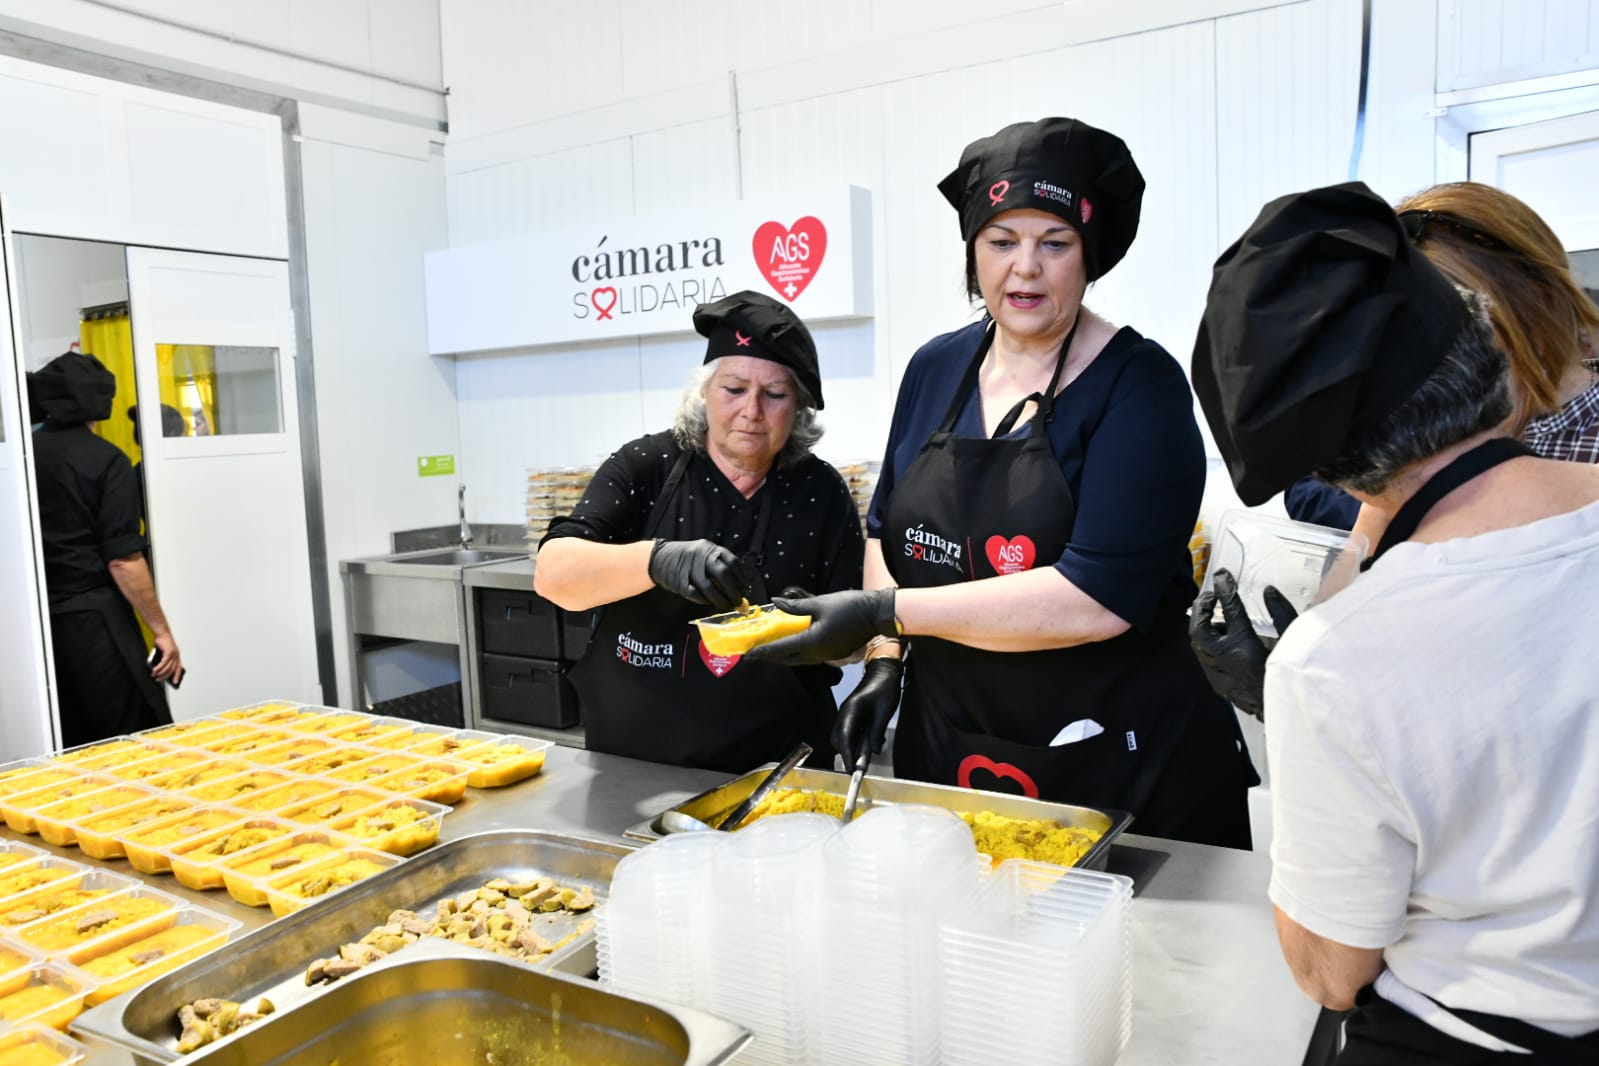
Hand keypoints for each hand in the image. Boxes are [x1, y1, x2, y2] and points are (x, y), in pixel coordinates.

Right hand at [150, 632, 183, 683]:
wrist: (162, 633)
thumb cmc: (162, 642)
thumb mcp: (163, 653)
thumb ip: (163, 660)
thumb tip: (159, 670)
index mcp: (177, 656)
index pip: (178, 668)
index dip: (177, 676)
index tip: (174, 682)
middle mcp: (177, 655)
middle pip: (172, 669)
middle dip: (165, 676)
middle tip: (158, 679)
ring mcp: (174, 654)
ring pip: (168, 667)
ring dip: (160, 673)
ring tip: (154, 675)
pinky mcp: (169, 652)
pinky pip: (164, 663)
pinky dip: (159, 668)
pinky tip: (155, 670)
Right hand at [647, 539, 747, 611]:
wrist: (659, 558)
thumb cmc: (686, 558)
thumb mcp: (704, 554)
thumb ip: (719, 565)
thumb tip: (739, 586)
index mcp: (710, 548)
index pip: (732, 562)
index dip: (741, 578)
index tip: (745, 589)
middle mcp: (701, 556)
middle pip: (723, 574)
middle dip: (734, 591)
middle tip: (739, 602)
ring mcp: (690, 569)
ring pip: (710, 588)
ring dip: (721, 601)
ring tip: (727, 607)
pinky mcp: (680, 582)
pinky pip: (696, 595)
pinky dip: (705, 601)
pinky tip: (710, 603)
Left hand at [745, 588, 898, 664]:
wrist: (876, 614)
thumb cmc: (849, 606)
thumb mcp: (819, 603)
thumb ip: (795, 606)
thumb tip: (775, 602)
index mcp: (812, 642)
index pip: (781, 649)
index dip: (762, 652)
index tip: (747, 654)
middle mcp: (817, 654)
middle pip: (788, 659)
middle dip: (770, 657)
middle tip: (755, 652)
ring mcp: (827, 656)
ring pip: (799, 660)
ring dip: (784, 655)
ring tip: (770, 649)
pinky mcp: (834, 654)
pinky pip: (810, 657)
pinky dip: (797, 653)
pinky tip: (793, 645)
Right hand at [833, 656, 902, 765]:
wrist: (884, 671)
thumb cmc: (885, 688)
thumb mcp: (885, 712)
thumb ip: (877, 732)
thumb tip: (873, 752)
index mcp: (852, 710)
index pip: (845, 737)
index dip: (847, 756)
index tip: (852, 770)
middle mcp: (844, 713)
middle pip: (838, 739)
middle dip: (846, 754)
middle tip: (859, 767)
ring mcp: (846, 713)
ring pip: (842, 737)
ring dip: (851, 748)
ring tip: (865, 757)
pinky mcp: (851, 715)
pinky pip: (849, 732)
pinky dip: (855, 742)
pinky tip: (868, 744)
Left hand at [1188, 569, 1297, 720]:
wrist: (1289, 713)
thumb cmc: (1295, 677)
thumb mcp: (1294, 641)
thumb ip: (1282, 613)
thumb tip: (1268, 592)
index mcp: (1245, 648)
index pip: (1230, 610)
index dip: (1225, 589)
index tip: (1223, 576)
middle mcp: (1227, 661)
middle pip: (1199, 628)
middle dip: (1201, 608)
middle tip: (1211, 596)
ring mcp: (1219, 675)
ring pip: (1197, 645)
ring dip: (1203, 626)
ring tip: (1217, 617)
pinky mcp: (1218, 685)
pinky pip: (1204, 660)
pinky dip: (1208, 645)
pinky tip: (1222, 641)